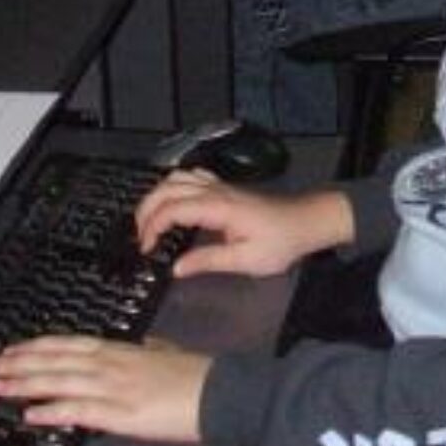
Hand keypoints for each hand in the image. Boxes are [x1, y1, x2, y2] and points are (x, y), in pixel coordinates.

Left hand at [0, 335, 207, 441]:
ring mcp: (114, 387)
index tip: (12, 350)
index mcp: (120, 350)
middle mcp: (110, 364)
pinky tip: (32, 414)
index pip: (68, 344)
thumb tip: (143, 347)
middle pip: (56, 361)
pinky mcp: (121, 413)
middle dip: (20, 364)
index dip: (37, 347)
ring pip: (61, 381)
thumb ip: (148, 349)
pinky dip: (53, 410)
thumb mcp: (166, 351)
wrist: (217, 390)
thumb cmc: (194, 373)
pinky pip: (79, 410)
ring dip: (27, 384)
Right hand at [135, 171, 352, 278]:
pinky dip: (172, 187)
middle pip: (167, 188)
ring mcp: (219, 186)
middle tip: (140, 237)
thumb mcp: (245, 260)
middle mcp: (215, 190)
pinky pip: (190, 177)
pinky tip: (170, 203)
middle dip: (146, 210)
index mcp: (217, 207)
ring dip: (156, 196)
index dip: (152, 227)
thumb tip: (176, 268)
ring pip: (176, 178)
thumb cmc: (280, 242)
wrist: (305, 221)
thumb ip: (208, 261)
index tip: (146, 249)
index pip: (172, 209)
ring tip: (149, 222)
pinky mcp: (224, 188)